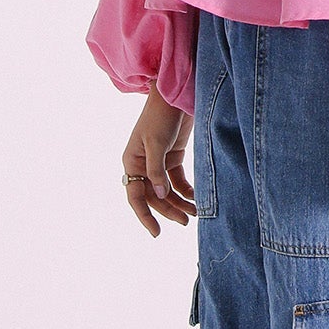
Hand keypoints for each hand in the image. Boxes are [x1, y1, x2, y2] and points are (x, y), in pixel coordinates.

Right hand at [123, 82, 197, 236]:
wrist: (175, 95)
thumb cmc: (161, 116)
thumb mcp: (157, 143)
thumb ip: (157, 170)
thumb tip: (159, 196)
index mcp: (132, 162)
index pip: (135, 195)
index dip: (145, 216)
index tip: (156, 233)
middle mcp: (143, 165)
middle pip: (154, 196)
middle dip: (169, 210)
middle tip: (186, 222)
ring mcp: (158, 161)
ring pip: (167, 191)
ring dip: (180, 203)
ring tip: (195, 214)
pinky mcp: (173, 156)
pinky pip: (178, 181)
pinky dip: (186, 190)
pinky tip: (196, 199)